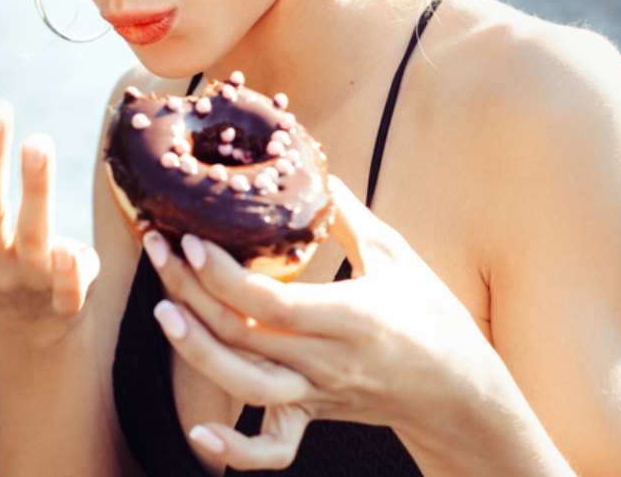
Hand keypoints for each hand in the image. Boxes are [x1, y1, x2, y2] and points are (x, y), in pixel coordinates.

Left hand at [144, 176, 496, 470]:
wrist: (462, 393)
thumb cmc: (432, 317)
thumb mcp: (396, 255)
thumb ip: (348, 216)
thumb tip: (314, 171)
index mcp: (351, 318)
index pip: (272, 302)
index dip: (224, 276)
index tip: (191, 239)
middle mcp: (328, 361)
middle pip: (245, 334)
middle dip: (191, 292)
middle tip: (158, 249)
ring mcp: (318, 393)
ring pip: (245, 384)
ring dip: (197, 350)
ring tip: (162, 309)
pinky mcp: (313, 414)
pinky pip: (273, 447)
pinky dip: (236, 450)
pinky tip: (200, 434)